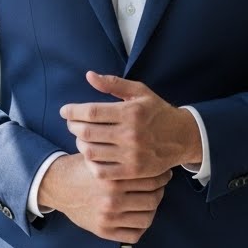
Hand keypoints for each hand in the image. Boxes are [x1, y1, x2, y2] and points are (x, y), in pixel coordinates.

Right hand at [37, 153, 171, 242]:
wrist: (59, 186)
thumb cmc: (83, 168)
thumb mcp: (101, 156)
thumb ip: (123, 158)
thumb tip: (153, 155)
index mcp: (113, 179)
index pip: (150, 180)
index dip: (162, 176)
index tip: (164, 173)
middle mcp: (112, 200)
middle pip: (153, 199)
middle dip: (160, 191)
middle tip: (160, 186)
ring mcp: (108, 218)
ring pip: (146, 218)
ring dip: (153, 209)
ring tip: (151, 200)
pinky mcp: (104, 231)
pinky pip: (134, 235)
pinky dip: (141, 227)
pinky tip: (139, 215)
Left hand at [59, 72, 202, 180]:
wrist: (182, 137)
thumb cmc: (157, 111)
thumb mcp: (139, 92)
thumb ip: (113, 84)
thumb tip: (89, 76)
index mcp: (131, 112)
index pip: (91, 112)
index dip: (72, 111)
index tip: (64, 111)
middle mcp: (130, 134)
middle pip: (87, 132)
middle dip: (72, 126)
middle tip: (71, 123)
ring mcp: (131, 155)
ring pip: (91, 152)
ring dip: (79, 143)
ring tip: (81, 137)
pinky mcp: (133, 171)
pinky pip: (101, 171)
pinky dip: (90, 163)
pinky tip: (91, 155)